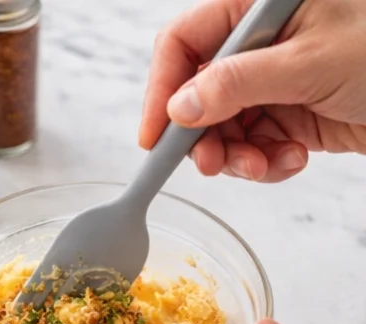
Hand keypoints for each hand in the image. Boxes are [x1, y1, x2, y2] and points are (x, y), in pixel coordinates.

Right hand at [141, 0, 365, 181]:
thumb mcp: (309, 63)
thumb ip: (238, 83)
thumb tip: (181, 107)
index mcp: (257, 4)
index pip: (184, 41)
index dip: (162, 90)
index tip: (156, 140)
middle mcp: (258, 39)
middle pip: (196, 92)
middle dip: (205, 136)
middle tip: (216, 166)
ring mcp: (271, 77)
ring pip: (221, 127)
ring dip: (238, 157)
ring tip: (267, 164)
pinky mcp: (286, 110)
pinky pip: (251, 145)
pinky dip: (265, 162)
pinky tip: (293, 158)